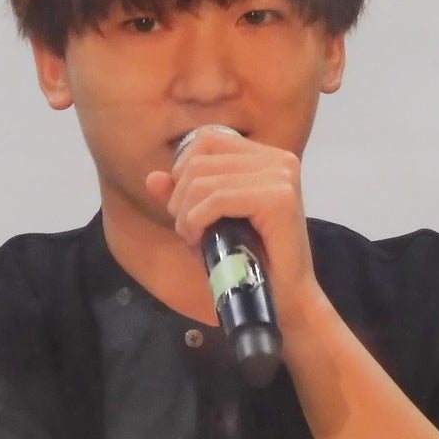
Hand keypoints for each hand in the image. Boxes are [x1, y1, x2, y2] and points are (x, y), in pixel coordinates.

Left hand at [143, 127, 321, 320]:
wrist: (285, 299)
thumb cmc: (249, 261)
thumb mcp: (208, 223)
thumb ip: (182, 196)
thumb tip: (152, 177)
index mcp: (268, 157)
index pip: (207, 139)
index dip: (183, 170)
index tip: (187, 207)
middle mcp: (279, 160)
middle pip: (200, 160)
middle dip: (180, 197)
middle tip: (188, 230)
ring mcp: (281, 177)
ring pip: (203, 180)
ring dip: (186, 213)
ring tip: (194, 237)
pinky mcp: (279, 199)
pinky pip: (216, 200)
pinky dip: (196, 221)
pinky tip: (198, 240)